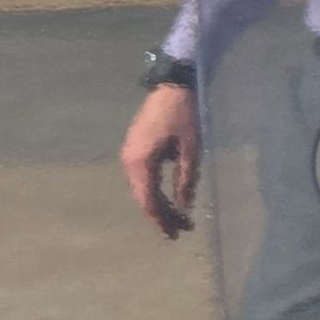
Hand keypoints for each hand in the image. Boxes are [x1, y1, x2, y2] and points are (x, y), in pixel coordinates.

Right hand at [120, 85, 199, 238]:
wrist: (171, 84)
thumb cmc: (183, 113)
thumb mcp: (190, 147)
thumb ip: (186, 177)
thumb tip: (184, 206)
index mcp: (140, 163)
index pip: (148, 201)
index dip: (161, 221)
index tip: (175, 235)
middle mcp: (128, 162)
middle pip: (143, 198)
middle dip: (162, 215)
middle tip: (182, 229)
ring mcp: (129, 154)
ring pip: (142, 188)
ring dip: (158, 203)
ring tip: (178, 217)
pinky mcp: (134, 148)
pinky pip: (142, 177)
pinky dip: (154, 190)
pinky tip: (169, 196)